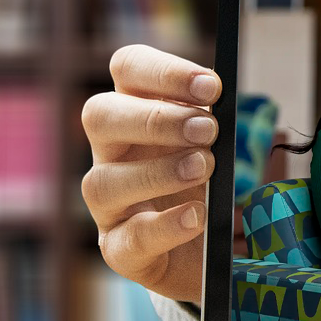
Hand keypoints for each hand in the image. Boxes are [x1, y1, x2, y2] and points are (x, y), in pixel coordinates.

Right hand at [81, 45, 221, 302]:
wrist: (203, 252)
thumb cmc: (205, 183)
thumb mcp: (214, 144)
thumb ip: (213, 122)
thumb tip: (221, 101)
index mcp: (134, 111)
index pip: (127, 69)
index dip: (164, 71)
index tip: (213, 87)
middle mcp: (109, 153)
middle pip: (99, 116)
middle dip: (156, 119)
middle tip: (208, 130)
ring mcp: (107, 204)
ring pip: (103, 182)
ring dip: (157, 172)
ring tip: (203, 168)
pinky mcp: (119, 249)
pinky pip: (129, 238)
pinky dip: (165, 225)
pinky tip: (197, 216)